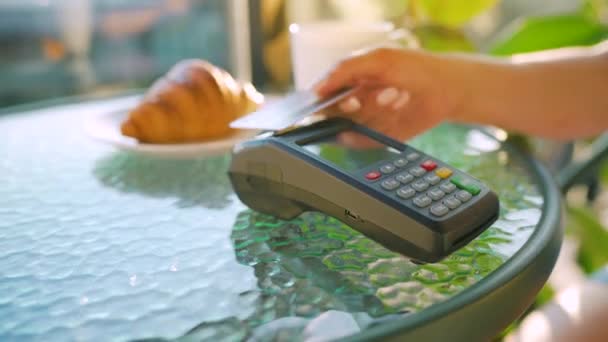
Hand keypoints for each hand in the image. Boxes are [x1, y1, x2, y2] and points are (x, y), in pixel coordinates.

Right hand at [315, 48, 462, 145]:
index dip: (321, 99)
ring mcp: (368, 121)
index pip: (324, 94)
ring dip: (373, 112)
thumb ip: (344, 70)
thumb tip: (317, 89)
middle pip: (334, 114)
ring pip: (352, 127)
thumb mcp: (377, 61)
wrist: (448, 88)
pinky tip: (395, 111)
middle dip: (347, 108)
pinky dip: (376, 131)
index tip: (319, 101)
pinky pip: (366, 142)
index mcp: (351, 82)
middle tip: (358, 101)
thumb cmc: (414, 69)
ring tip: (394, 97)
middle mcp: (356, 103)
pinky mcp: (381, 137)